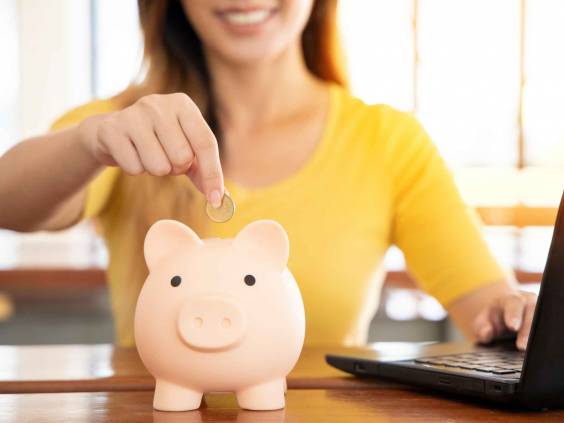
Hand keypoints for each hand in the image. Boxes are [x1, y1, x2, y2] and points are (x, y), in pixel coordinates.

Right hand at [78, 93, 223, 206]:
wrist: (113, 132)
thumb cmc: (158, 142)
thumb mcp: (185, 150)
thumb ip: (203, 171)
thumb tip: (218, 198)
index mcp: (183, 105)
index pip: (206, 143)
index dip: (213, 174)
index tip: (216, 199)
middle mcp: (159, 104)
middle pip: (182, 157)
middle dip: (176, 168)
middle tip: (166, 158)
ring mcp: (133, 114)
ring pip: (159, 166)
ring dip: (155, 170)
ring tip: (147, 155)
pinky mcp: (112, 130)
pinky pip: (134, 168)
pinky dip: (135, 169)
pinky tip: (130, 154)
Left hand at [473, 291, 536, 350]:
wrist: (501, 316)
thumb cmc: (491, 320)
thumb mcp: (481, 323)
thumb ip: (481, 327)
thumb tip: (487, 332)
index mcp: (509, 299)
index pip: (513, 302)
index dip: (514, 314)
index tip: (512, 327)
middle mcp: (527, 301)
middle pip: (532, 310)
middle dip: (527, 328)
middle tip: (522, 345)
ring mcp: (537, 310)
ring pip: (541, 319)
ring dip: (536, 335)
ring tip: (530, 350)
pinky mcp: (542, 321)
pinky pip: (545, 328)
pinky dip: (540, 338)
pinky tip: (536, 350)